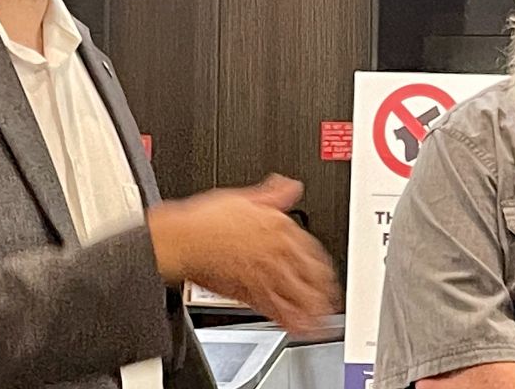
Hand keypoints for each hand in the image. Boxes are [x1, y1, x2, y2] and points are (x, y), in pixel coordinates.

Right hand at [147, 174, 339, 334]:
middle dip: (324, 291)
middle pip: (311, 276)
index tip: (326, 274)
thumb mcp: (245, 197)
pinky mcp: (248, 292)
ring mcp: (264, 274)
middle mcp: (276, 253)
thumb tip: (291, 186)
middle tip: (331, 301)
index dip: (321, 266)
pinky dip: (291, 320)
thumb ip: (273, 194)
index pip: (311, 250)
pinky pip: (277, 309)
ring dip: (314, 309)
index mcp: (278, 228)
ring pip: (298, 295)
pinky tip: (298, 327)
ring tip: (322, 321)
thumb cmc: (207, 219)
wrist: (183, 239)